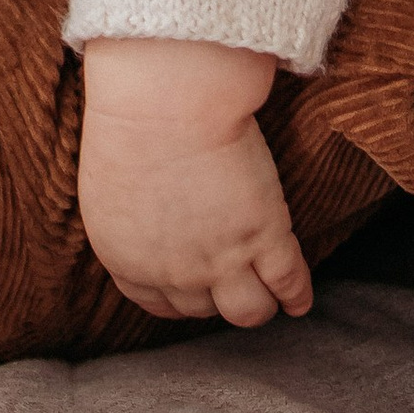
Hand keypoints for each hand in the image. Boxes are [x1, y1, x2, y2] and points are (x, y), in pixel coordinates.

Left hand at [79, 39, 312, 326]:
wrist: (165, 102)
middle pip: (204, 309)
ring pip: (249, 310)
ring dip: (258, 305)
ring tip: (270, 295)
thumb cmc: (131, 122)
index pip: (159, 303)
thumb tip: (150, 225)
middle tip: (234, 278)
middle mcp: (173, 272)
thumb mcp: (111, 187)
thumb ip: (132, 221)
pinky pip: (288, 282)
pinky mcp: (264, 238)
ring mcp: (221, 260)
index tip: (197, 290)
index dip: (182, 300)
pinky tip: (302, 300)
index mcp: (128, 259)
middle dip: (218, 297)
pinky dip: (298, 296)